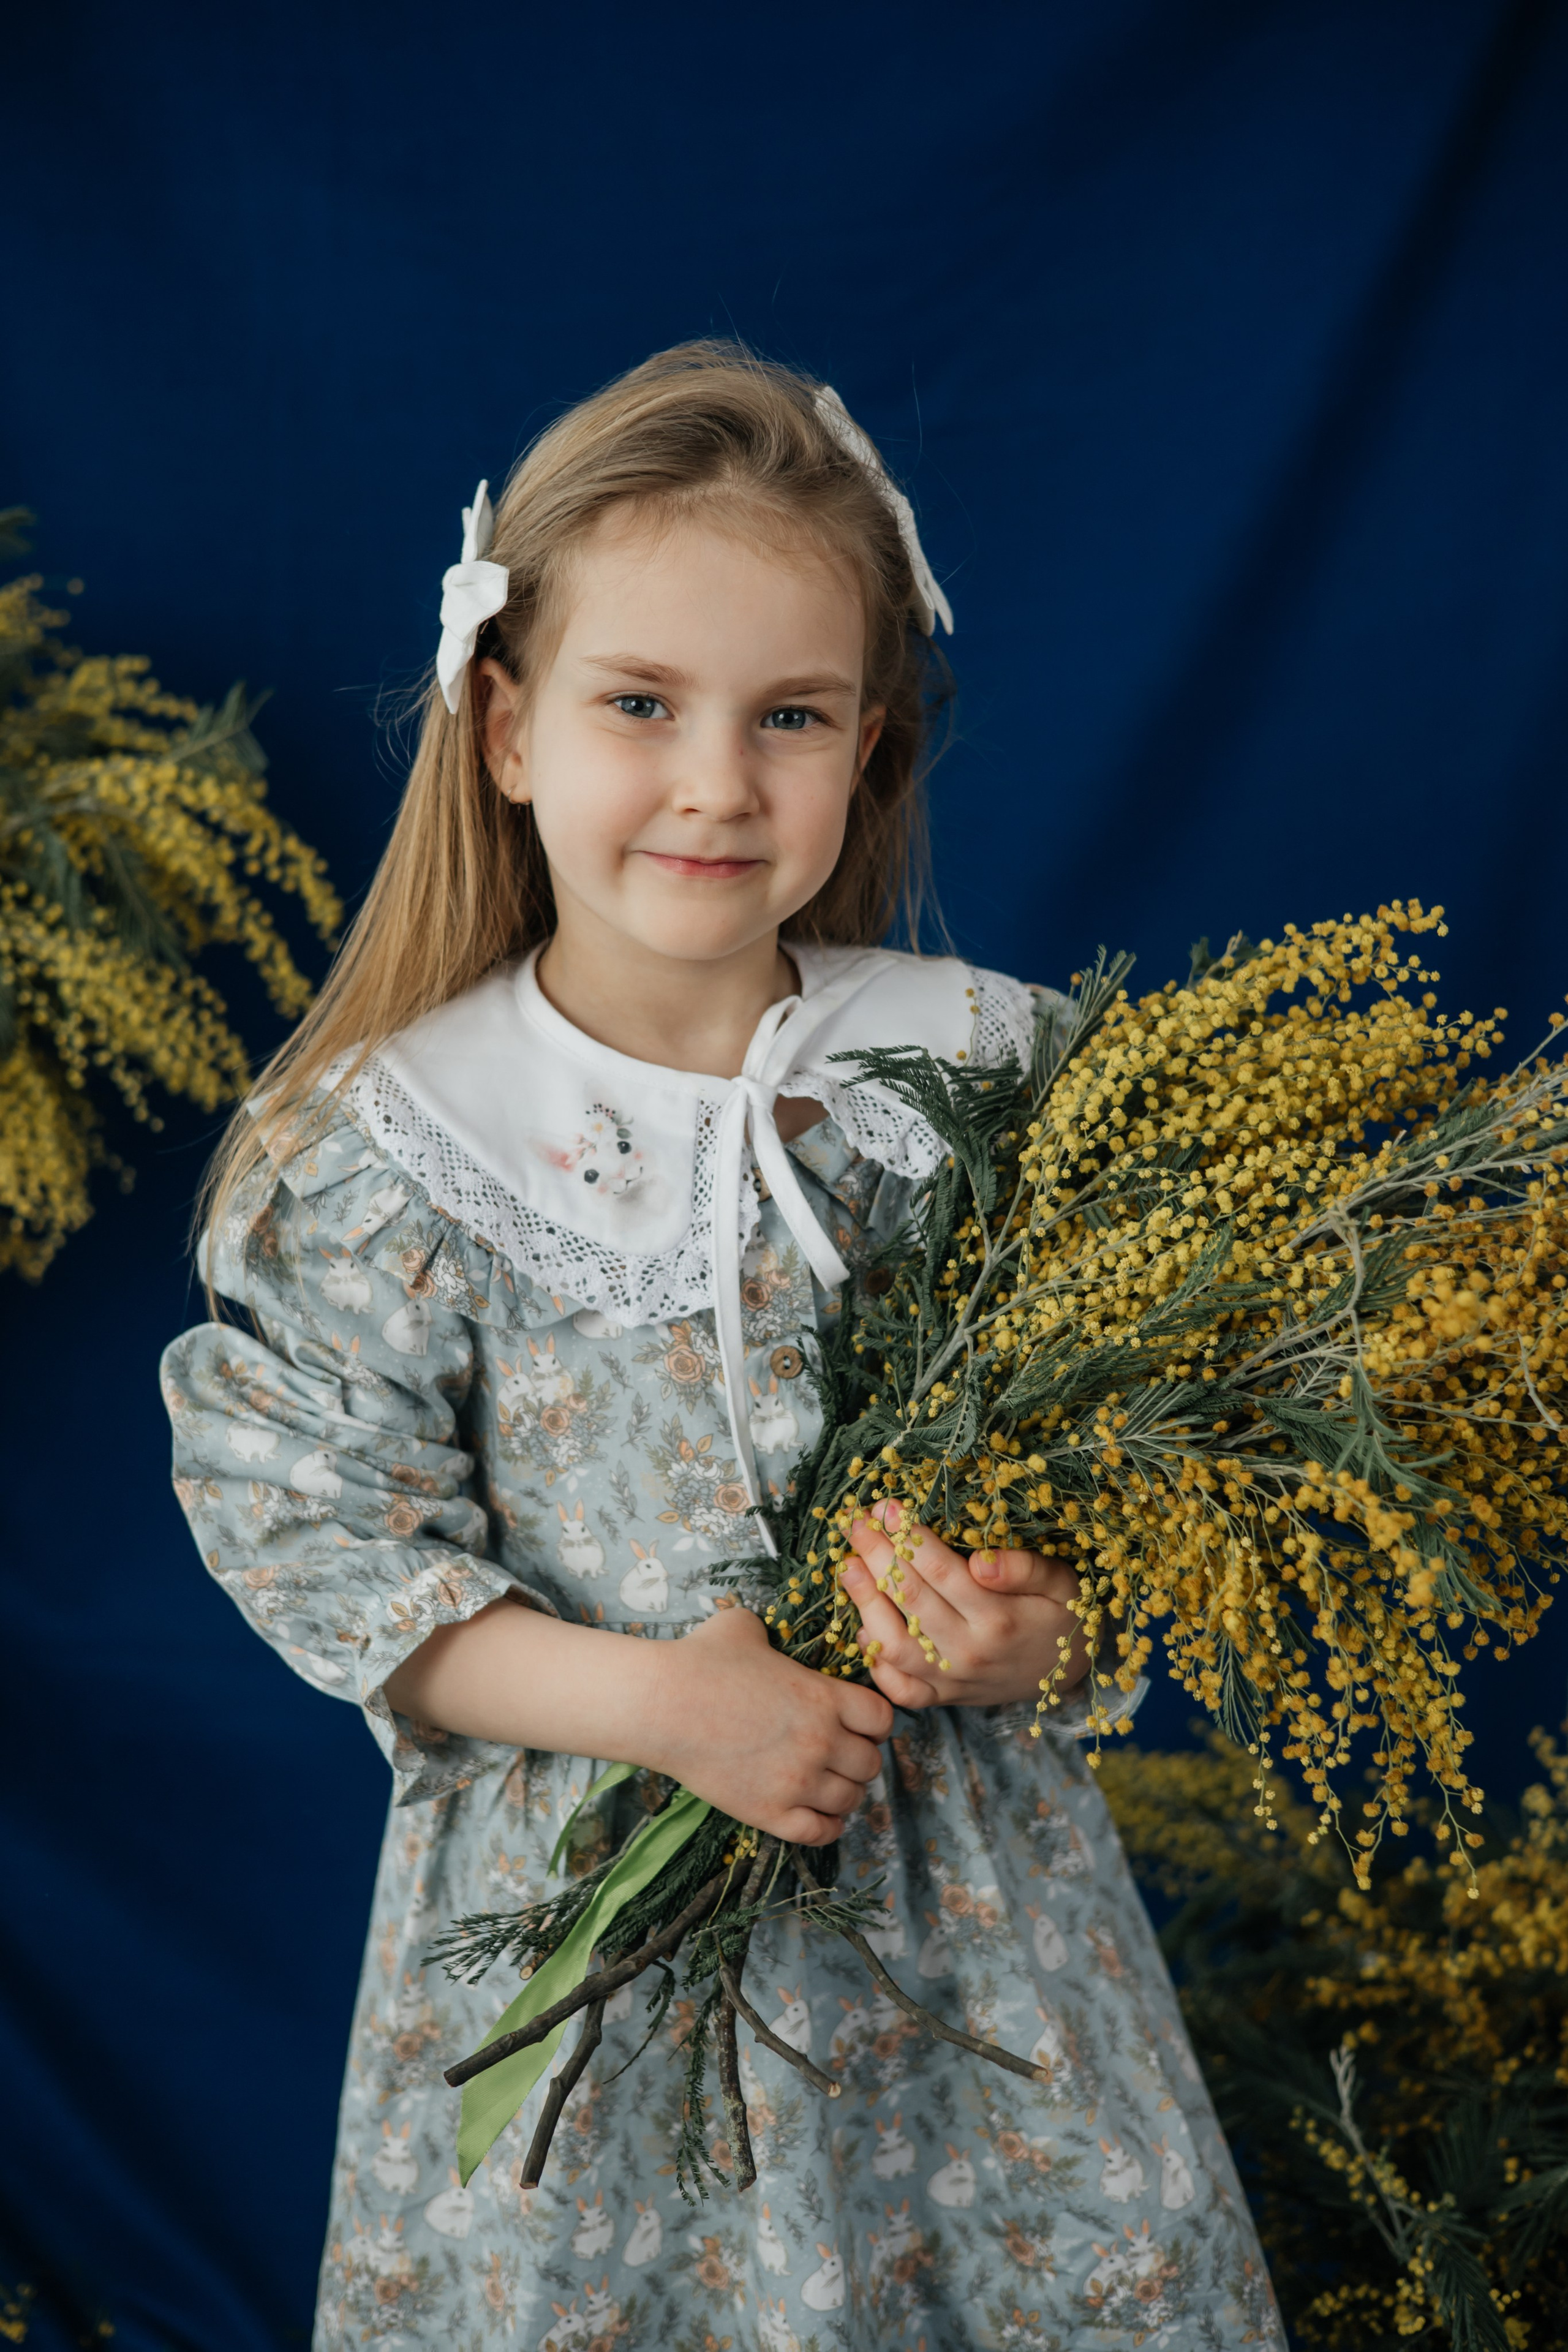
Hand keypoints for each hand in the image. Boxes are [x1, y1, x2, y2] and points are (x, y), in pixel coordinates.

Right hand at [647, 1606, 893, 1846]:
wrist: (660, 1704)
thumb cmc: (699, 1661)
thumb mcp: (742, 1628)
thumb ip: (767, 1633)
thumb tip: (764, 1636)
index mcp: (823, 1696)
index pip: (882, 1719)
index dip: (874, 1722)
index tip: (859, 1723)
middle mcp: (820, 1740)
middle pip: (870, 1763)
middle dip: (859, 1759)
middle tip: (841, 1755)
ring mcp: (797, 1781)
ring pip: (851, 1799)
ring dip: (845, 1792)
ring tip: (829, 1785)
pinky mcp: (769, 1812)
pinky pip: (821, 1832)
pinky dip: (827, 1826)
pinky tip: (817, 1814)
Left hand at [839, 1505, 1087, 1710]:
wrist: (1069, 1676)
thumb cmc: (1061, 1615)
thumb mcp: (1061, 1583)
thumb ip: (1025, 1568)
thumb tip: (981, 1561)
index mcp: (998, 1618)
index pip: (939, 1570)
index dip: (907, 1536)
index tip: (885, 1506)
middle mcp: (969, 1652)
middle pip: (909, 1598)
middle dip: (876, 1554)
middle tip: (855, 1523)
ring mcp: (952, 1679)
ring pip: (893, 1644)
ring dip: (864, 1602)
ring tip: (848, 1566)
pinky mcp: (943, 1697)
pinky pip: (899, 1687)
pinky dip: (875, 1661)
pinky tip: (863, 1628)